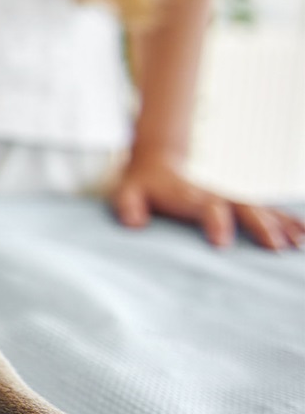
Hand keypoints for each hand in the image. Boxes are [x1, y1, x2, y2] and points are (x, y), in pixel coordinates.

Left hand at [111, 155, 303, 250]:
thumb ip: (128, 206)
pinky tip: (304, 235)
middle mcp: (214, 196)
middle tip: (276, 248)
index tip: (221, 242)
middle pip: (241, 208)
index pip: (205, 206)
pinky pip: (267, 212)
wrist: (157, 165)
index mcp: (188, 195)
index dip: (214, 221)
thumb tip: (133, 222)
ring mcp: (229, 199)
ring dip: (281, 225)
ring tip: (299, 244)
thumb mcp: (126, 193)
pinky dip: (287, 221)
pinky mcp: (237, 206)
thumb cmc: (141, 187)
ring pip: (260, 210)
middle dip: (260, 226)